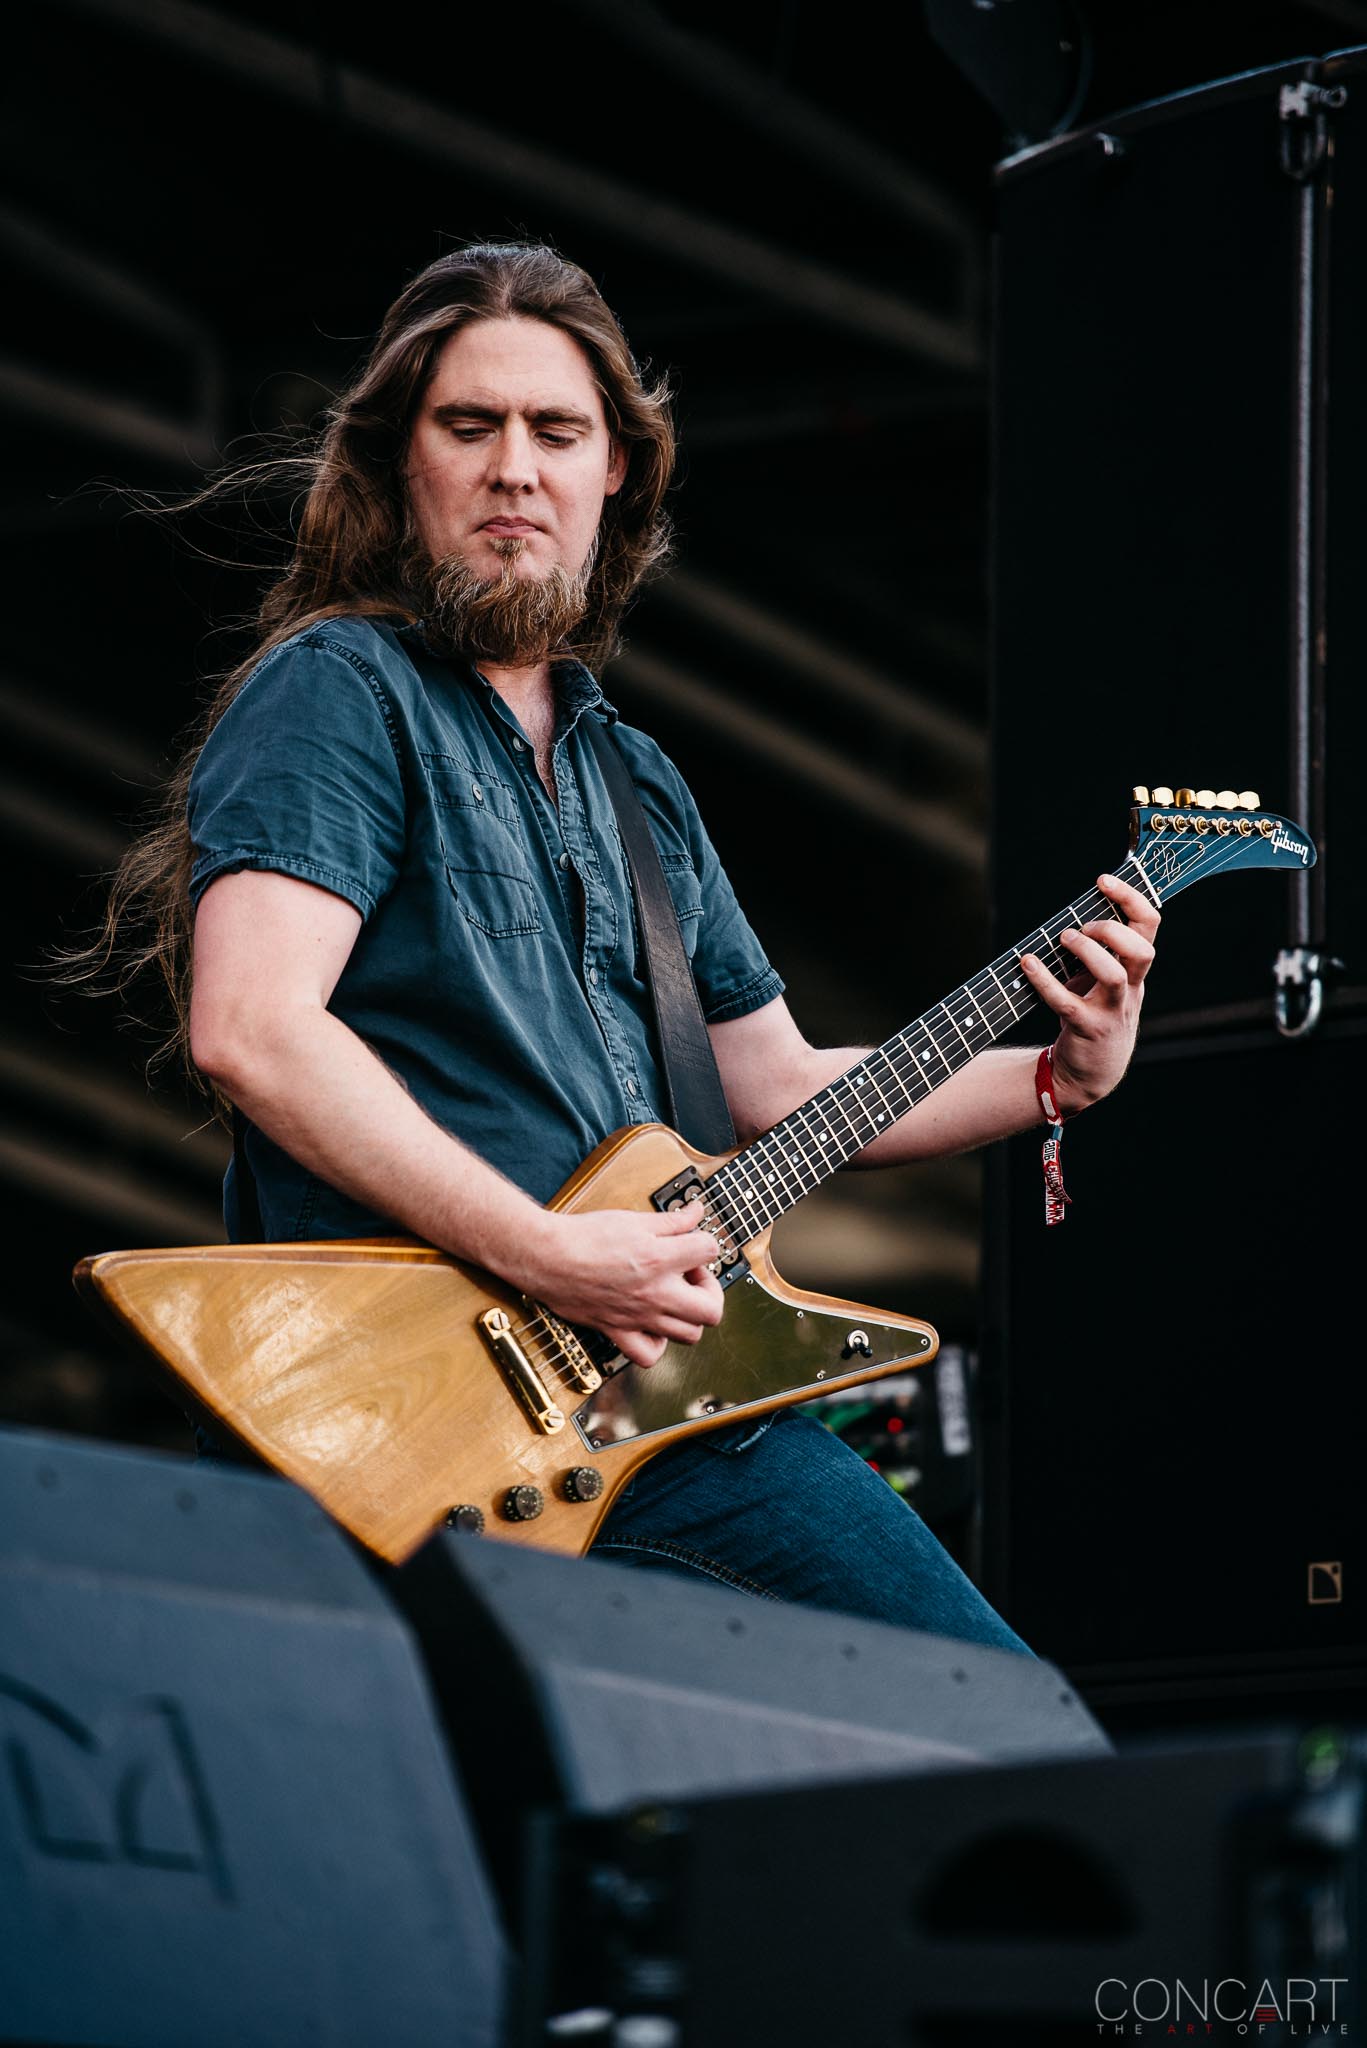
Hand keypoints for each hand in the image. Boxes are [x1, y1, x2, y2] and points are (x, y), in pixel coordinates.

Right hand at [513, 1199, 724, 1370]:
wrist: (546, 1257)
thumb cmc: (584, 1236)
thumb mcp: (634, 1219)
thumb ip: (672, 1220)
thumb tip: (697, 1212)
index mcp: (659, 1259)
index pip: (710, 1251)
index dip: (706, 1243)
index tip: (691, 1243)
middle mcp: (654, 1293)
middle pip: (711, 1310)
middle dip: (710, 1291)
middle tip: (692, 1276)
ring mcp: (638, 1317)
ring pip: (689, 1335)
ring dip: (689, 1316)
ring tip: (675, 1298)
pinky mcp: (618, 1331)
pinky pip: (649, 1354)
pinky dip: (657, 1344)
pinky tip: (653, 1325)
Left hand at [1019, 872, 1159, 1115]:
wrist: (1092, 1072)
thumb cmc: (1094, 1013)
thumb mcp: (1104, 980)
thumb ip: (1099, 948)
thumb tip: (1075, 908)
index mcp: (1136, 970)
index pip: (1150, 927)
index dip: (1132, 899)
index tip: (1104, 880)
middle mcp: (1130, 989)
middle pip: (1142, 951)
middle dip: (1112, 929)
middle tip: (1082, 926)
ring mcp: (1111, 1011)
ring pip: (1114, 976)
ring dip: (1088, 951)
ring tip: (1064, 939)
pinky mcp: (1086, 1029)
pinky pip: (1067, 1003)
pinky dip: (1045, 981)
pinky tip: (1026, 963)